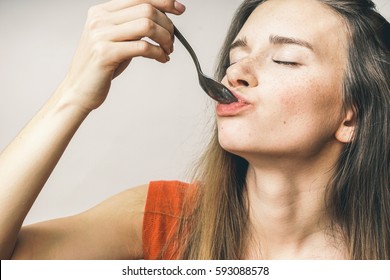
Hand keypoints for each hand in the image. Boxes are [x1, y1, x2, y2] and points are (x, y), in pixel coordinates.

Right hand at [62, 0, 185, 111]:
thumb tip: (163, 20)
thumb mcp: (115, 40)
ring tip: (167, 50)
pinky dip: (158, 53)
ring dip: (164, 39)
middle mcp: (99, 19)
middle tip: (171, 42)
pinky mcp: (105, 54)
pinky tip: (162, 59)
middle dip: (167, 25)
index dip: (164, 1)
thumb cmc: (101, 66)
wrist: (79, 90)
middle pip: (146, 9)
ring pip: (147, 25)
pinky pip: (142, 47)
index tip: (180, 9)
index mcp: (101, 11)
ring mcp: (101, 35)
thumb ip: (132, 27)